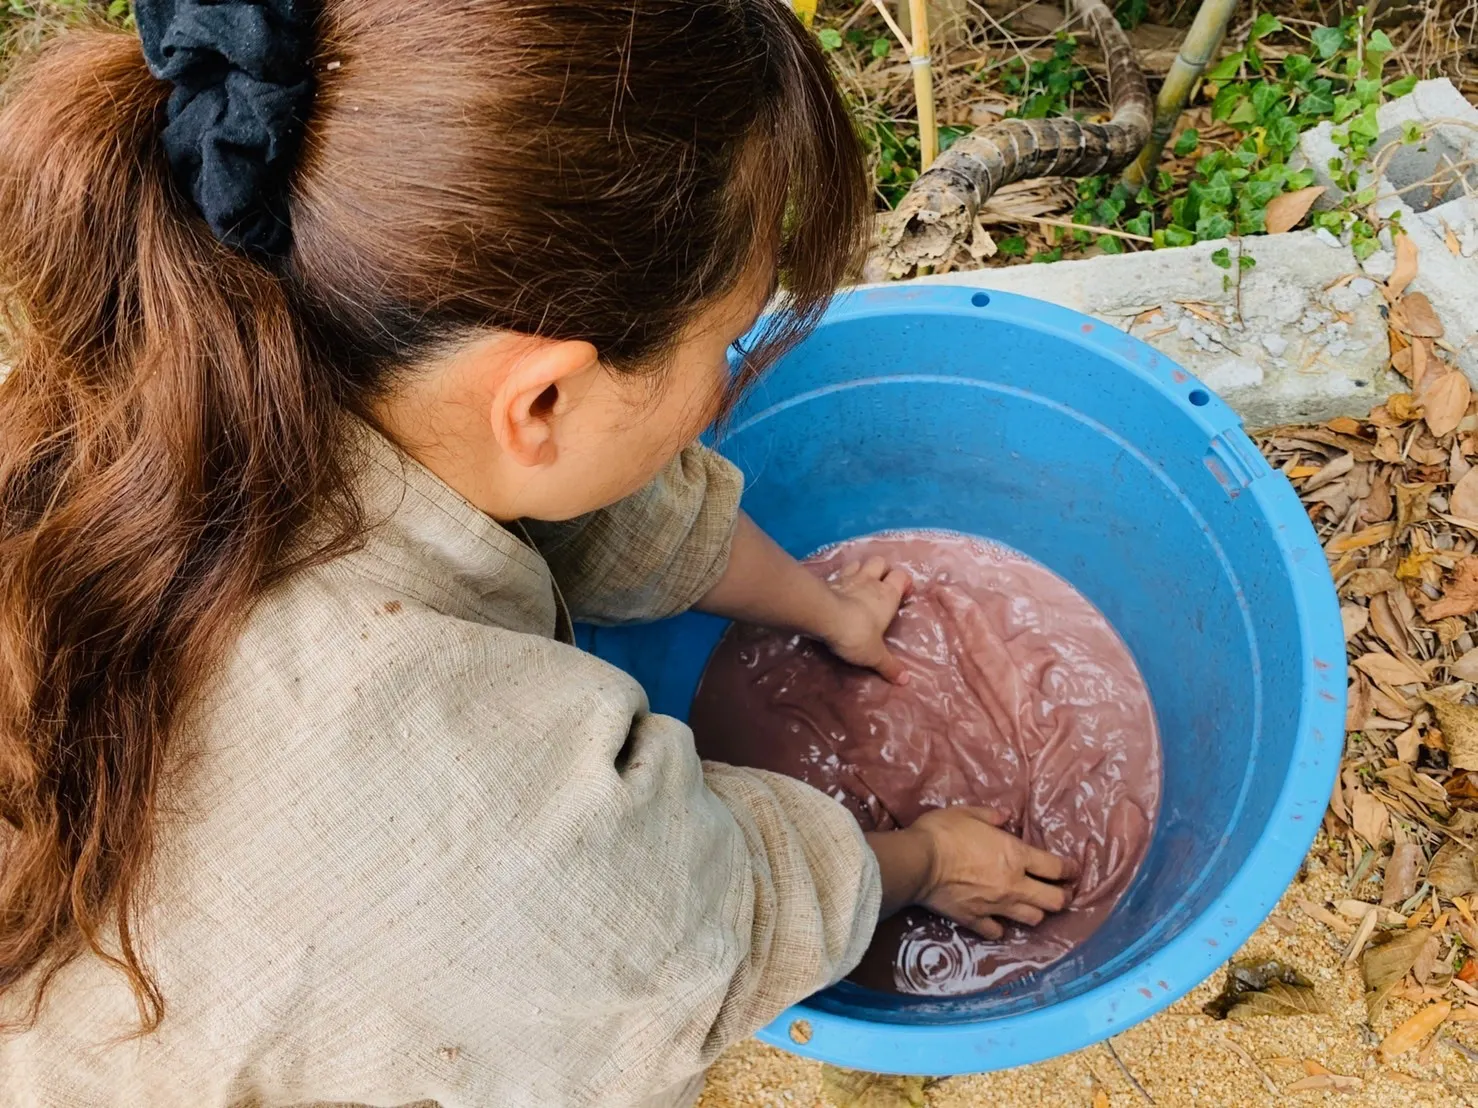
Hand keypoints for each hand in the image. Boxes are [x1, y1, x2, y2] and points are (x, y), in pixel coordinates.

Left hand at [821, 557, 911, 682]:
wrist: (823, 616)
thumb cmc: (856, 633)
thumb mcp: (874, 655)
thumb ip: (889, 666)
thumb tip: (906, 680)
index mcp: (887, 595)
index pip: (902, 576)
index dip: (904, 582)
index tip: (903, 593)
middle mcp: (870, 581)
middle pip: (881, 563)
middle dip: (882, 570)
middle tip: (880, 585)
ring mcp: (848, 578)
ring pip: (859, 563)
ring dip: (860, 570)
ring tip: (859, 583)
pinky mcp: (828, 581)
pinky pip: (837, 573)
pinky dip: (839, 578)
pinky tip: (837, 588)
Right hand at [911, 807, 1077, 938]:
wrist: (919, 863)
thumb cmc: (944, 832)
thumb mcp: (968, 813)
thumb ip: (991, 815)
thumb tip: (1006, 816)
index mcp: (1016, 856)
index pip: (1056, 868)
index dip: (1070, 870)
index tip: (1073, 870)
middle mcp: (1014, 885)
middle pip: (1054, 901)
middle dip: (1061, 897)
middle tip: (1058, 891)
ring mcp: (997, 906)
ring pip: (1032, 919)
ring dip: (1036, 912)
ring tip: (1031, 906)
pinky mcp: (976, 920)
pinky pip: (997, 931)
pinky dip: (1000, 927)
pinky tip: (998, 921)